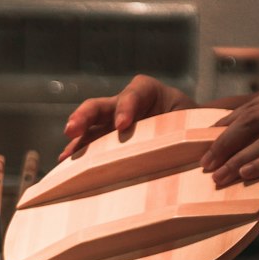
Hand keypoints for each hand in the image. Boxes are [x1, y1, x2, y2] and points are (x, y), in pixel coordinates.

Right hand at [59, 75, 195, 158]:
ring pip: (89, 126)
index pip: (133, 95)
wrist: (191, 133)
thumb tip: (187, 147)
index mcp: (147, 92)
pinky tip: (65, 167)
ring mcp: (111, 123)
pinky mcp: (107, 141)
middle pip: (100, 106)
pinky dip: (78, 155)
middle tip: (72, 130)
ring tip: (64, 155)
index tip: (122, 126)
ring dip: (75, 140)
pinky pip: (89, 145)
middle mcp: (124, 105)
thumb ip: (186, 125)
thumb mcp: (194, 119)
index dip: (126, 108)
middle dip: (84, 117)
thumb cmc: (194, 123)